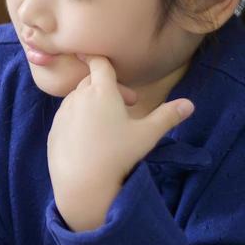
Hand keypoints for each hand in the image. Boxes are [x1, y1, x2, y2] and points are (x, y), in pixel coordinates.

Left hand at [48, 55, 193, 231]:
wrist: (83, 185)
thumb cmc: (118, 155)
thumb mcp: (147, 135)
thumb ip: (168, 116)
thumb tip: (190, 105)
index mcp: (102, 91)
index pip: (99, 63)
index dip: (103, 60)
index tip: (106, 63)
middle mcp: (78, 97)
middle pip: (90, 81)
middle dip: (108, 88)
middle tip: (127, 106)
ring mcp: (63, 114)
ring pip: (77, 99)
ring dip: (91, 103)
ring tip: (108, 123)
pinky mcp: (53, 131)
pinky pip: (66, 118)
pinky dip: (78, 120)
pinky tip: (90, 139)